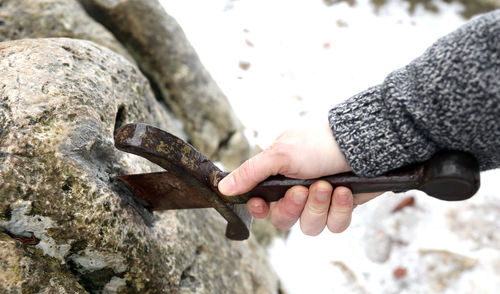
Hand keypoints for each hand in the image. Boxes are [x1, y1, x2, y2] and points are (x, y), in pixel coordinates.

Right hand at [218, 124, 381, 234]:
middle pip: (284, 221)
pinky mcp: (340, 209)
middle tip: (303, 189)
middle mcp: (297, 193)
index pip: (261, 206)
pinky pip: (335, 225)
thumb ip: (250, 173)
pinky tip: (344, 191)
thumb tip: (222, 187)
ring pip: (310, 227)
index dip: (260, 210)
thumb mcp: (279, 155)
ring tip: (328, 185)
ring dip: (319, 206)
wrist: (360, 143)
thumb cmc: (318, 143)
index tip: (262, 203)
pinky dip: (340, 209)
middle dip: (293, 207)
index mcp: (278, 179)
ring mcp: (319, 203)